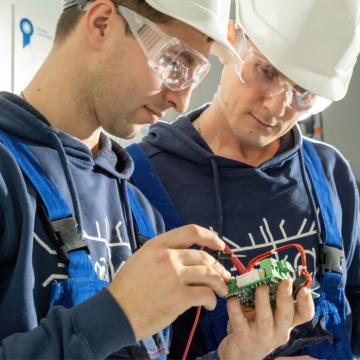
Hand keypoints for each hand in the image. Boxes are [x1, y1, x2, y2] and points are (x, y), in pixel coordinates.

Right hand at [108, 224, 230, 340]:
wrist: (116, 313)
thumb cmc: (126, 288)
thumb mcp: (141, 259)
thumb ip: (163, 254)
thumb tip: (186, 257)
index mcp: (158, 245)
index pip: (191, 232)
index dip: (210, 237)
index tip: (220, 246)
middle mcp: (168, 257)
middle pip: (203, 257)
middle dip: (218, 268)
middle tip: (223, 277)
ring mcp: (174, 276)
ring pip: (209, 275)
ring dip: (220, 284)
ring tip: (222, 292)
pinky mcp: (179, 297)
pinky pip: (205, 294)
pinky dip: (212, 300)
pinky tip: (209, 304)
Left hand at [218, 279, 314, 359]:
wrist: (242, 354)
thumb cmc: (256, 327)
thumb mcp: (268, 314)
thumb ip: (270, 298)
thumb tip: (267, 273)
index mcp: (286, 322)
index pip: (304, 315)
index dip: (306, 303)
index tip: (303, 289)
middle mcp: (278, 331)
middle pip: (286, 316)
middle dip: (286, 298)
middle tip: (285, 283)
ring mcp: (261, 336)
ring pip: (265, 320)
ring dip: (263, 302)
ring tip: (261, 288)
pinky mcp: (244, 337)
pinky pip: (239, 322)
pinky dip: (236, 310)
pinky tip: (233, 300)